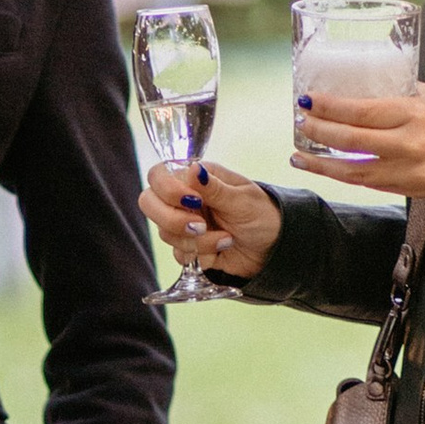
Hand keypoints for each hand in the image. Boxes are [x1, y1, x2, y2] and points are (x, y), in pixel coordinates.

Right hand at [141, 156, 280, 279]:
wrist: (275, 248)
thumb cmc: (262, 215)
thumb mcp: (242, 199)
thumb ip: (215, 188)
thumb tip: (194, 168)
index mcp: (196, 178)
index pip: (158, 176)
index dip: (167, 190)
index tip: (193, 201)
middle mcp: (184, 199)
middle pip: (149, 204)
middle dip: (173, 220)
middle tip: (201, 226)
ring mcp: (184, 223)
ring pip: (166, 234)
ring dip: (198, 241)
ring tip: (226, 237)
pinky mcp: (189, 247)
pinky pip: (179, 254)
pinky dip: (202, 255)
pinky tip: (222, 248)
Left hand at [291, 83, 424, 198]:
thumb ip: (402, 91)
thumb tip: (371, 81)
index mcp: (412, 113)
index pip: (361, 110)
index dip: (329, 106)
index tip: (307, 99)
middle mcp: (405, 143)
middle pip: (349, 139)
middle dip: (318, 130)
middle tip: (299, 120)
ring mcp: (401, 170)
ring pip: (349, 169)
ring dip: (318, 161)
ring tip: (297, 153)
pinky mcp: (401, 188)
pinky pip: (362, 182)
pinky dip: (337, 174)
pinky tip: (321, 167)